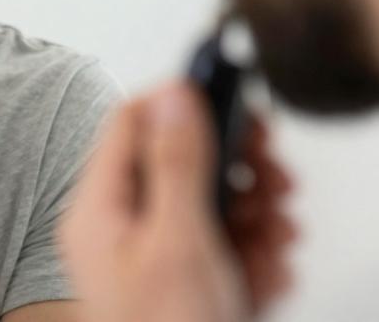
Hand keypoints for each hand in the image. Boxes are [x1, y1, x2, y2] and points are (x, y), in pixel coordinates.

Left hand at [58, 80, 294, 321]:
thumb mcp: (176, 243)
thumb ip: (176, 164)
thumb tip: (175, 94)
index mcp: (99, 209)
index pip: (131, 120)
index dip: (183, 102)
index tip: (236, 102)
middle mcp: (119, 227)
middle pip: (179, 161)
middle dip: (237, 167)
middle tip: (275, 176)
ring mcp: (150, 257)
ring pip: (209, 204)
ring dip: (255, 214)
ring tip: (278, 235)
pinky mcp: (180, 284)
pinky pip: (220, 247)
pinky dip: (252, 254)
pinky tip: (268, 273)